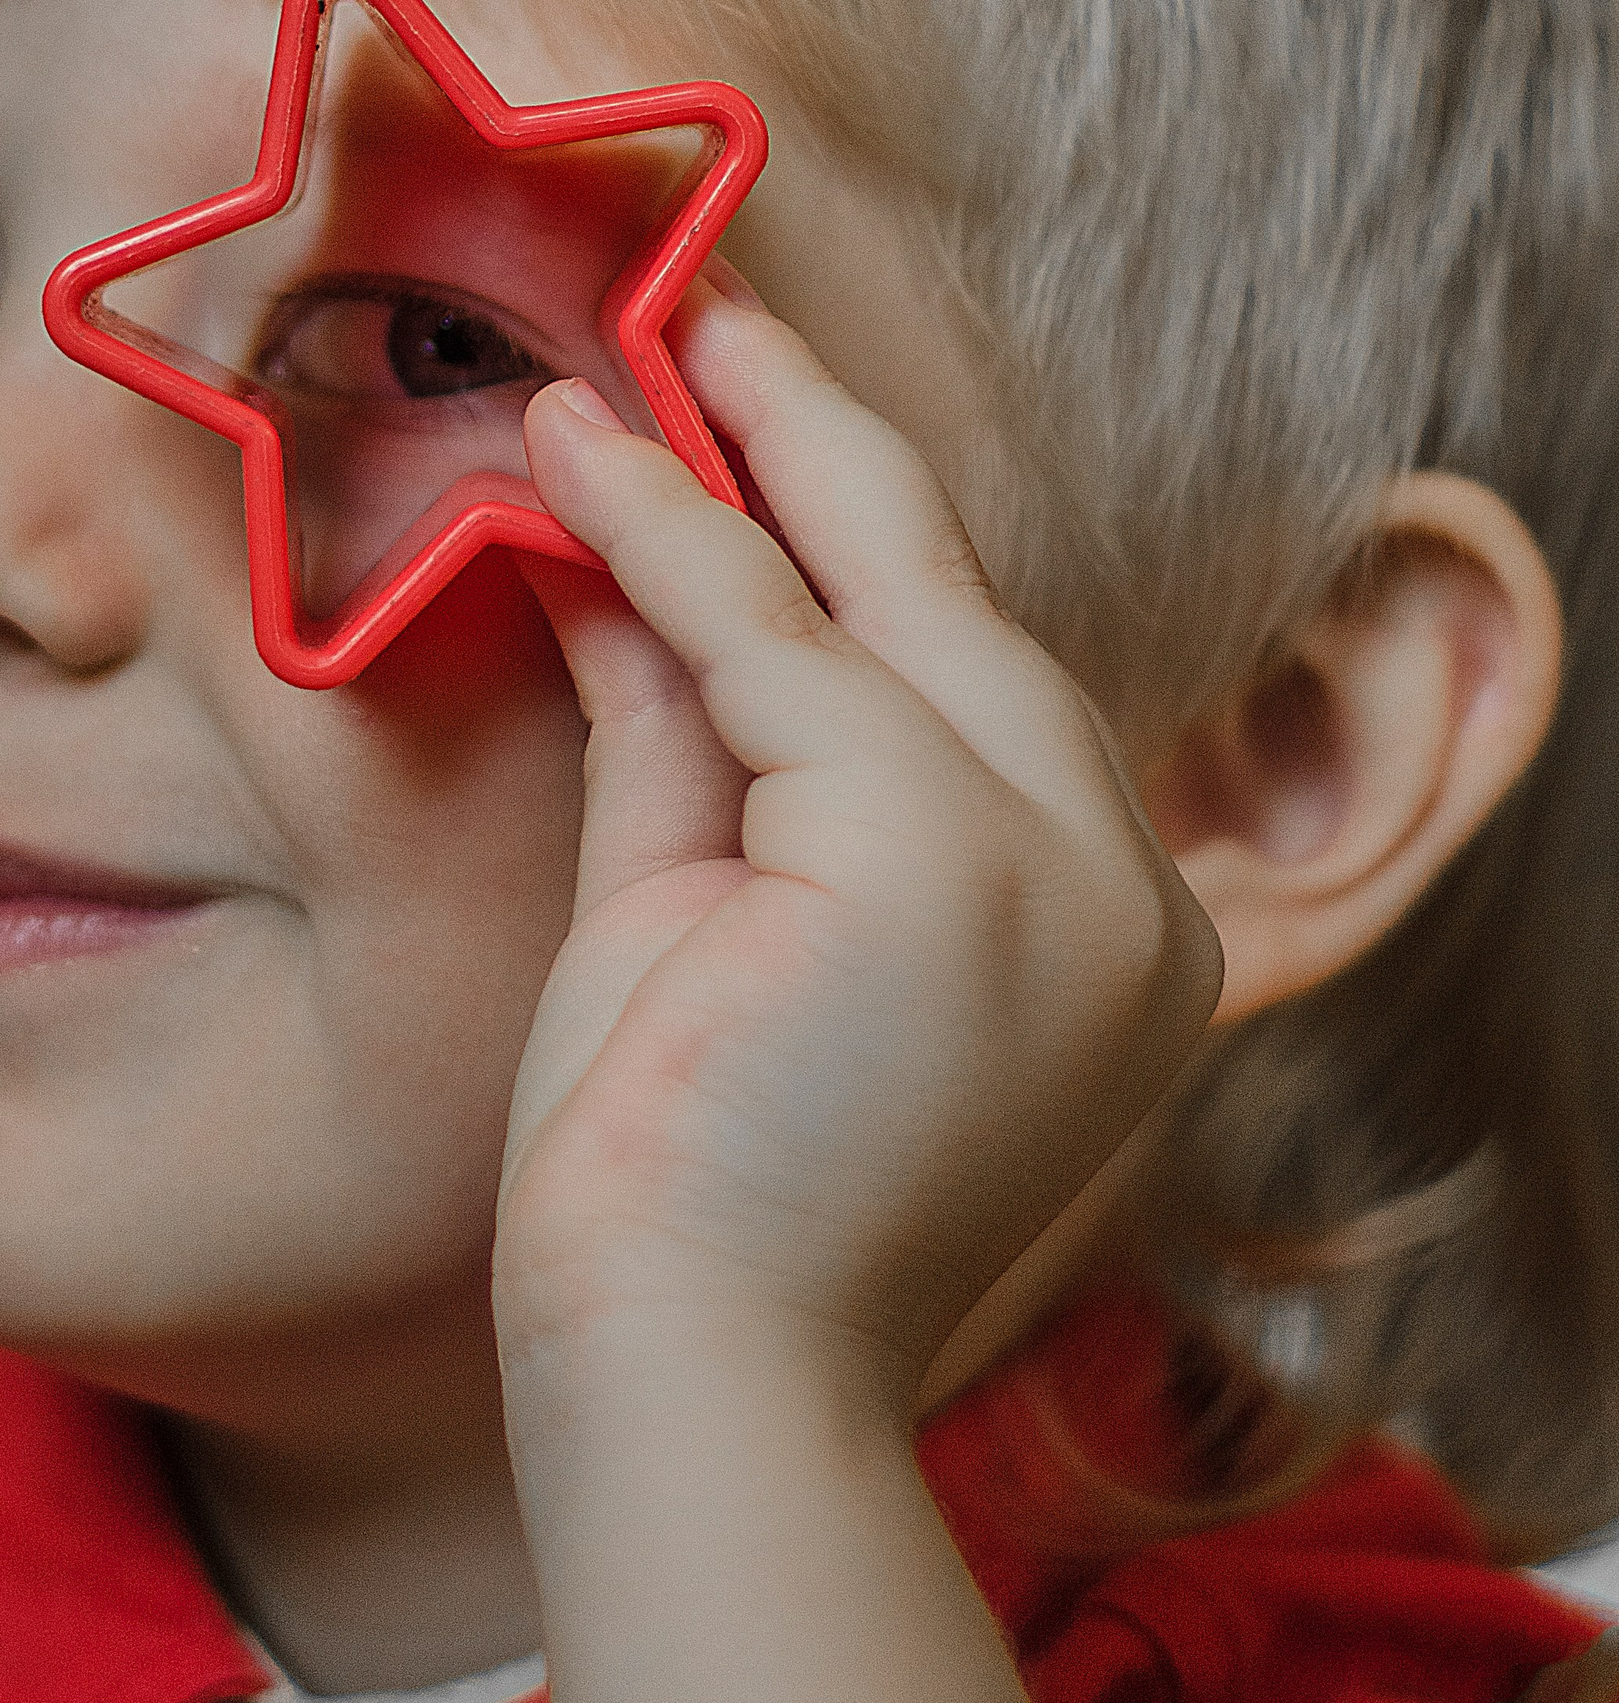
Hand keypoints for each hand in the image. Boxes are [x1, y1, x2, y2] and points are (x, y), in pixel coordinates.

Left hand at [495, 277, 1221, 1409]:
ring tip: (631, 350)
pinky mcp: (949, 864)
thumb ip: (690, 724)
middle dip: (820, 445)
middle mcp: (1121, 886)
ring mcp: (1061, 873)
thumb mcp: (704, 905)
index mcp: (1092, 916)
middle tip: (709, 316)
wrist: (682, 1387)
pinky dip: (671, 544)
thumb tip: (624, 544)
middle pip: (956, 603)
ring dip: (738, 462)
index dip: (851, 529)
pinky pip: (781, 654)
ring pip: (877, 608)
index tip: (753, 415)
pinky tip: (582, 449)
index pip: (963, 671)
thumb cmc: (683, 1182)